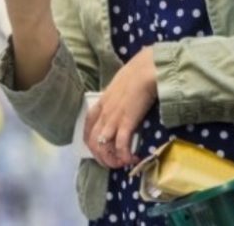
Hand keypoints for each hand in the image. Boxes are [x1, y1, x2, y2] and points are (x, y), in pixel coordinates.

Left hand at [84, 46, 157, 168]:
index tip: (101, 150)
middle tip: (113, 163)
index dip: (91, 142)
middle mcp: (104, 113)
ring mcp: (113, 119)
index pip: (87, 126)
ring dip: (111, 160)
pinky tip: (132, 158)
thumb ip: (119, 97)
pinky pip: (121, 145)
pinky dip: (125, 155)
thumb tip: (125, 103)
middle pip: (93, 142)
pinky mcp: (126, 123)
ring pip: (103, 146)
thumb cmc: (137, 74)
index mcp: (101, 103)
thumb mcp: (121, 87)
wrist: (145, 70)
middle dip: (101, 157)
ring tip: (122, 164)